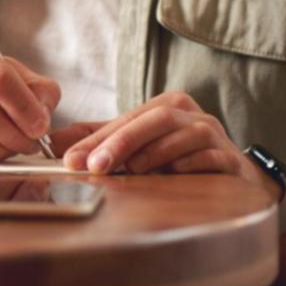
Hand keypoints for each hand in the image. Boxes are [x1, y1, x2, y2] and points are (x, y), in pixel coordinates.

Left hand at [53, 91, 278, 196]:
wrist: (232, 179)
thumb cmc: (179, 160)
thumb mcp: (137, 147)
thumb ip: (100, 141)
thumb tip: (53, 142)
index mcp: (167, 107)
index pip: (126, 119)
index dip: (97, 138)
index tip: (71, 159)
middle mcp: (191, 115)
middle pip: (154, 120)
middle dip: (121, 141)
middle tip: (95, 165)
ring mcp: (214, 135)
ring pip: (183, 135)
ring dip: (154, 152)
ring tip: (130, 169)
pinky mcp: (232, 159)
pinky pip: (211, 156)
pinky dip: (190, 163)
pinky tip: (173, 174)